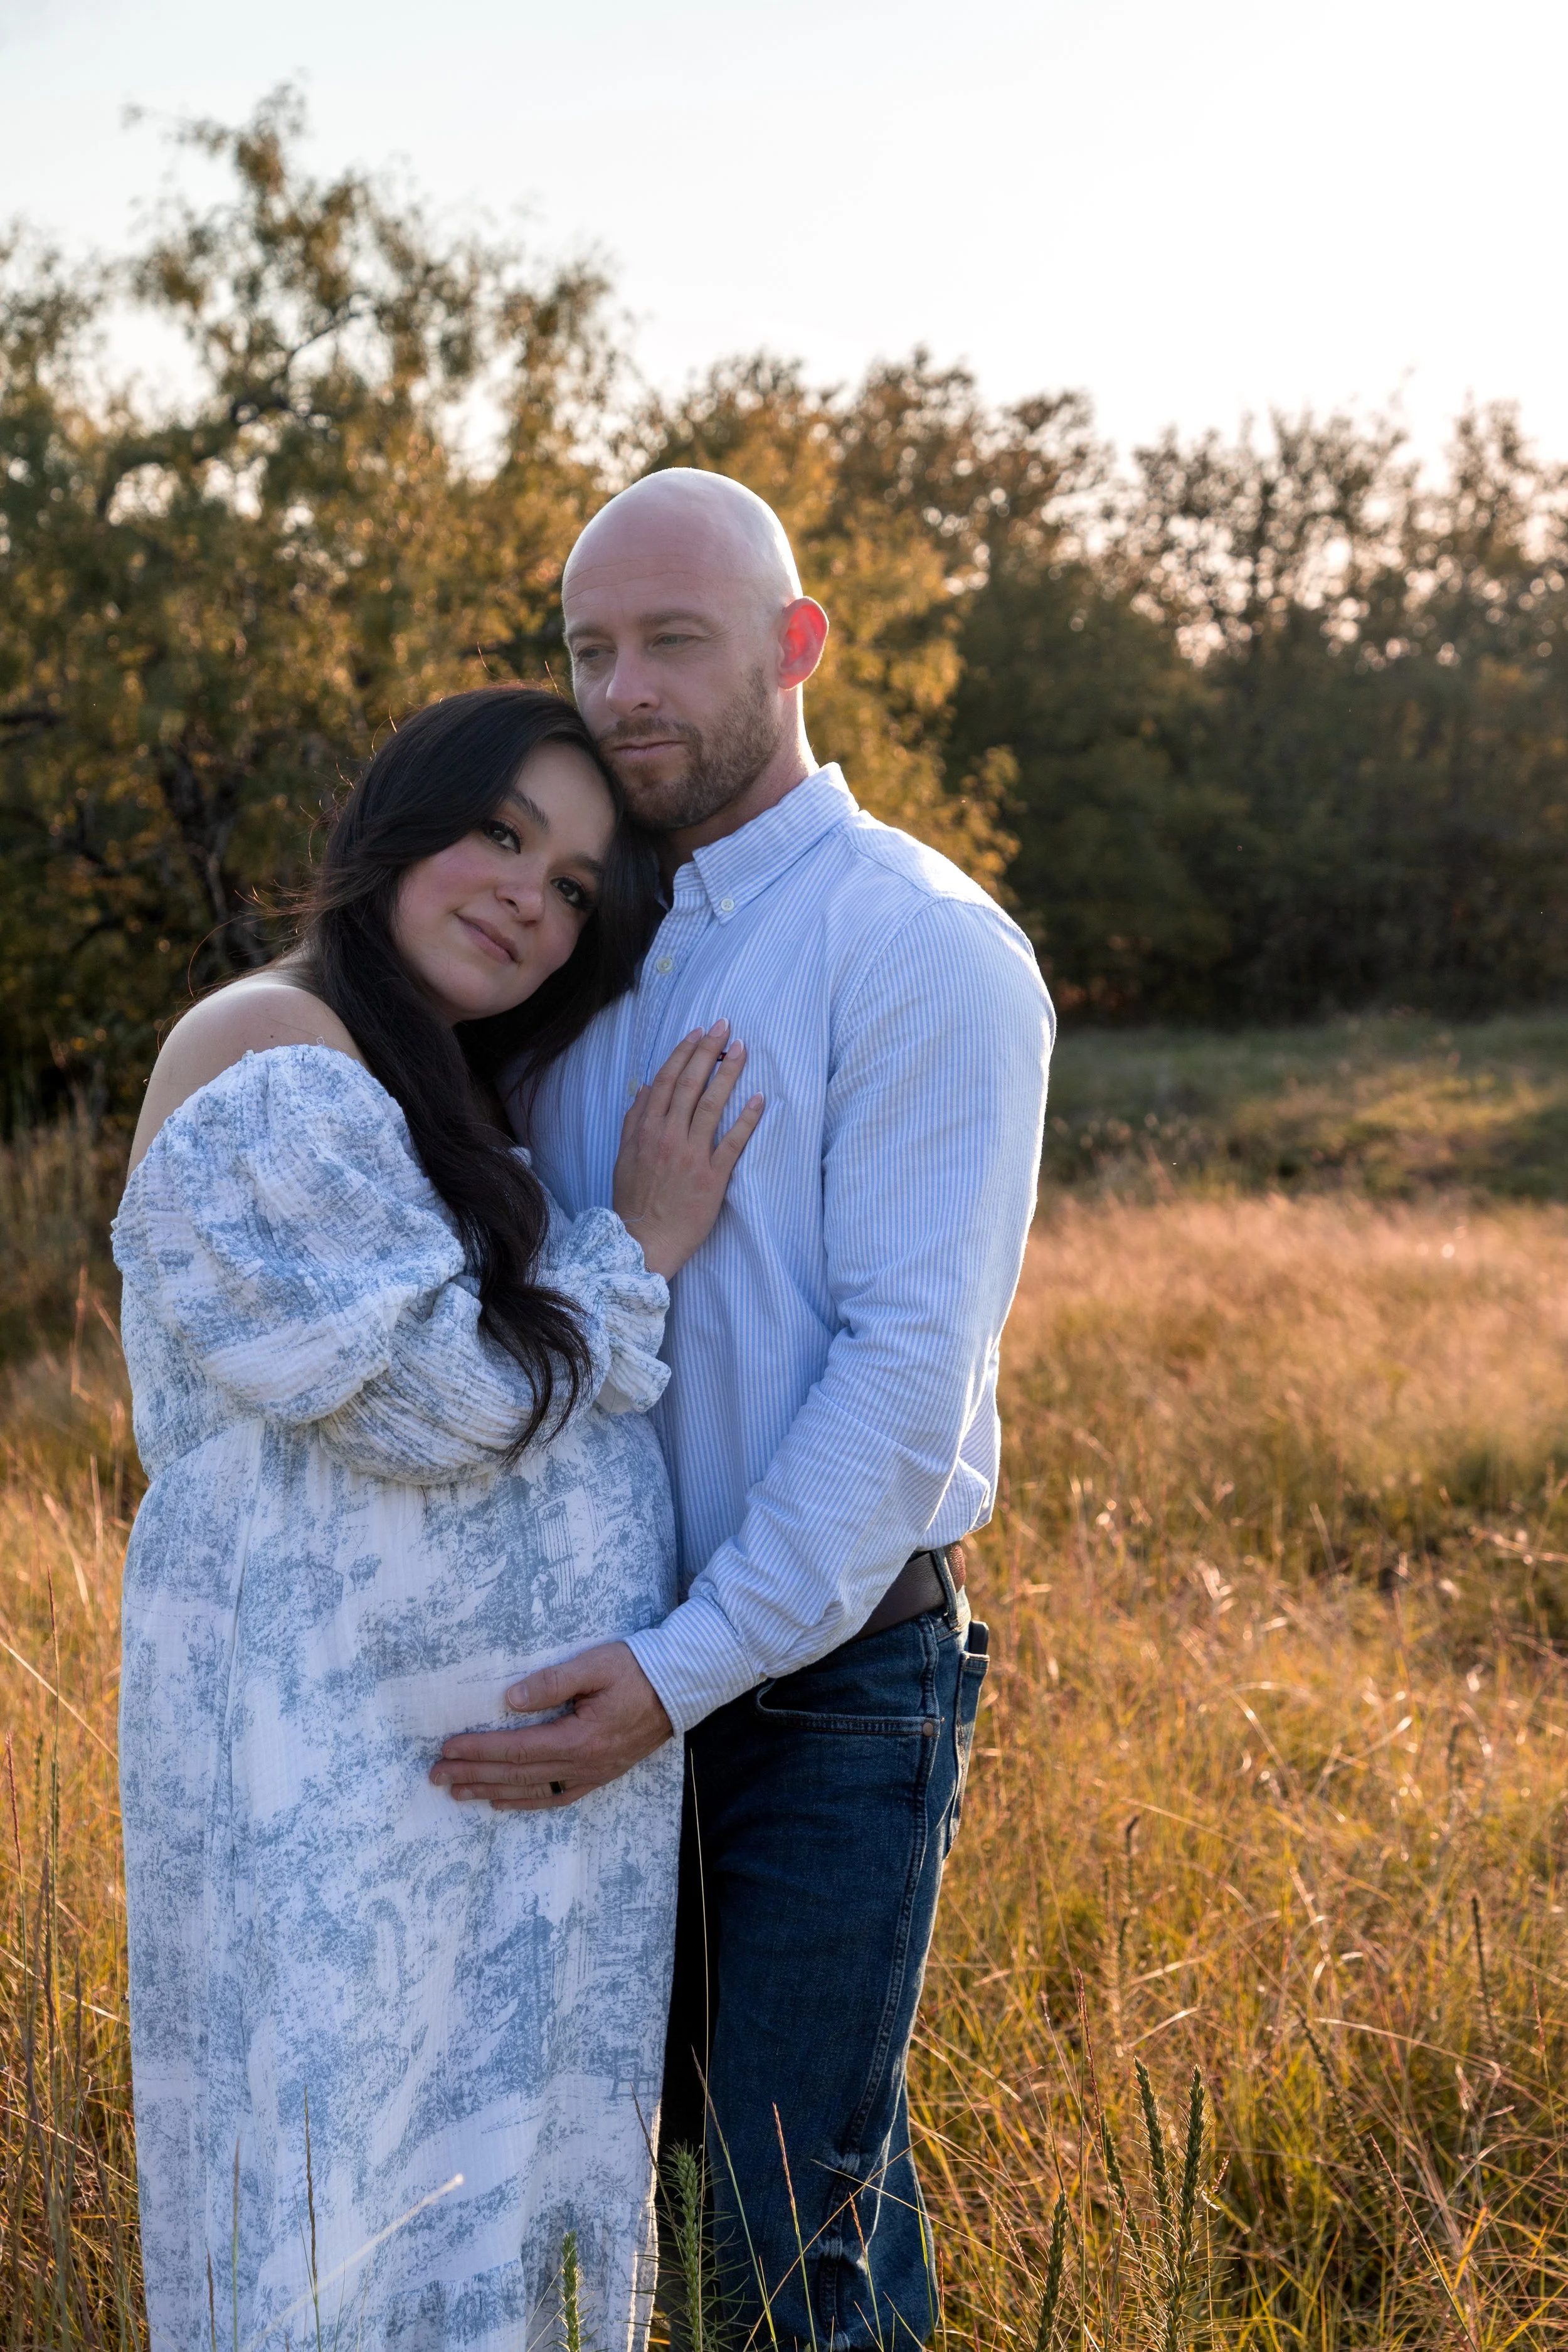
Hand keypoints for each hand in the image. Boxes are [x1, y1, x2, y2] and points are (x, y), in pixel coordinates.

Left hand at [430, 1642, 672, 1809]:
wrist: (682, 1685)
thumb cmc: (638, 1668)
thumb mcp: (595, 1664)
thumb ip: (552, 1682)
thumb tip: (510, 1701)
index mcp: (580, 1739)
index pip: (517, 1749)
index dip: (479, 1751)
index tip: (447, 1749)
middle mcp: (584, 1765)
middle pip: (518, 1775)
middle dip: (474, 1775)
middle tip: (436, 1776)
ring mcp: (593, 1774)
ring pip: (532, 1790)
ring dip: (492, 1791)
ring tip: (458, 1793)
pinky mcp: (601, 1774)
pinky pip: (556, 1797)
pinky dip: (526, 1802)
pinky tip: (503, 1802)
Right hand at [612, 1021, 763, 1279]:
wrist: (644, 1242)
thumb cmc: (634, 1201)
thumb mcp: (624, 1157)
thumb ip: (633, 1121)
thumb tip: (645, 1088)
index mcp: (646, 1130)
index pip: (666, 1080)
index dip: (684, 1052)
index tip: (699, 1032)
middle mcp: (668, 1137)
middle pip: (690, 1084)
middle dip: (709, 1052)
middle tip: (726, 1027)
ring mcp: (691, 1156)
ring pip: (712, 1105)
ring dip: (728, 1074)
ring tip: (742, 1051)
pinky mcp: (713, 1178)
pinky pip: (733, 1143)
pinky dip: (746, 1119)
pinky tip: (759, 1098)